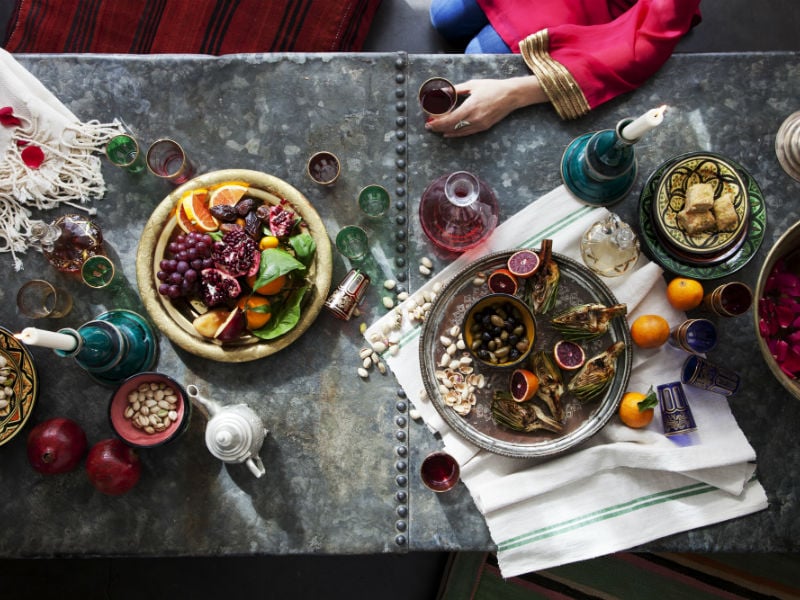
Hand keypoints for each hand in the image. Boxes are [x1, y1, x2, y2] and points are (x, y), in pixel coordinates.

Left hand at [425, 76, 547, 137]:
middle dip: (439, 127)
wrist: (511, 95)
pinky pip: (466, 133)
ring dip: (446, 131)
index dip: (437, 123)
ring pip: (458, 132)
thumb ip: (456, 90)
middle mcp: (474, 118)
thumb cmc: (492, 87)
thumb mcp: (472, 85)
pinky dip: (456, 134)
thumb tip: (442, 92)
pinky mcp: (484, 127)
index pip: (449, 119)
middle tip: (429, 126)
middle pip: (452, 127)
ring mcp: (479, 124)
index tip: (429, 122)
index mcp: (470, 107)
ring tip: (436, 129)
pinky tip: (448, 133)